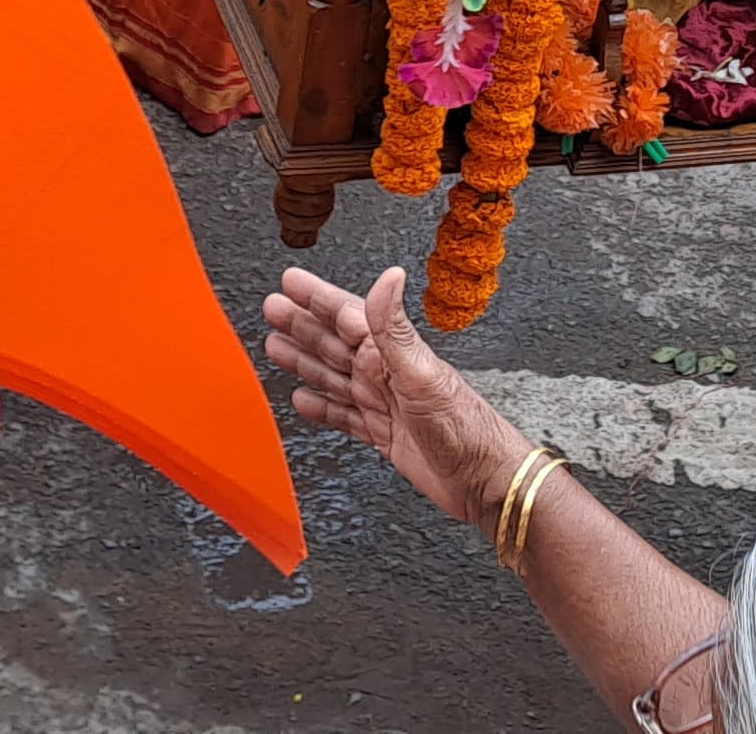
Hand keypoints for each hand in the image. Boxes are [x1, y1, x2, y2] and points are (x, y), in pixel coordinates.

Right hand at [263, 265, 526, 526]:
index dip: (317, 298)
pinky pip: (343, 415)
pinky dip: (321, 407)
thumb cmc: (464, 428)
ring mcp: (383, 403)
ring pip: (332, 376)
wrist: (483, 479)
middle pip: (333, 343)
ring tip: (276, 347)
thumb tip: (389, 277)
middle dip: (301, 325)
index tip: (291, 281)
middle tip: (272, 308)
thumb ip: (396, 329)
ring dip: (304, 361)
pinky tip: (302, 400)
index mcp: (392, 354)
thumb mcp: (422, 373)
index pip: (346, 316)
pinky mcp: (384, 433)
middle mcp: (385, 374)